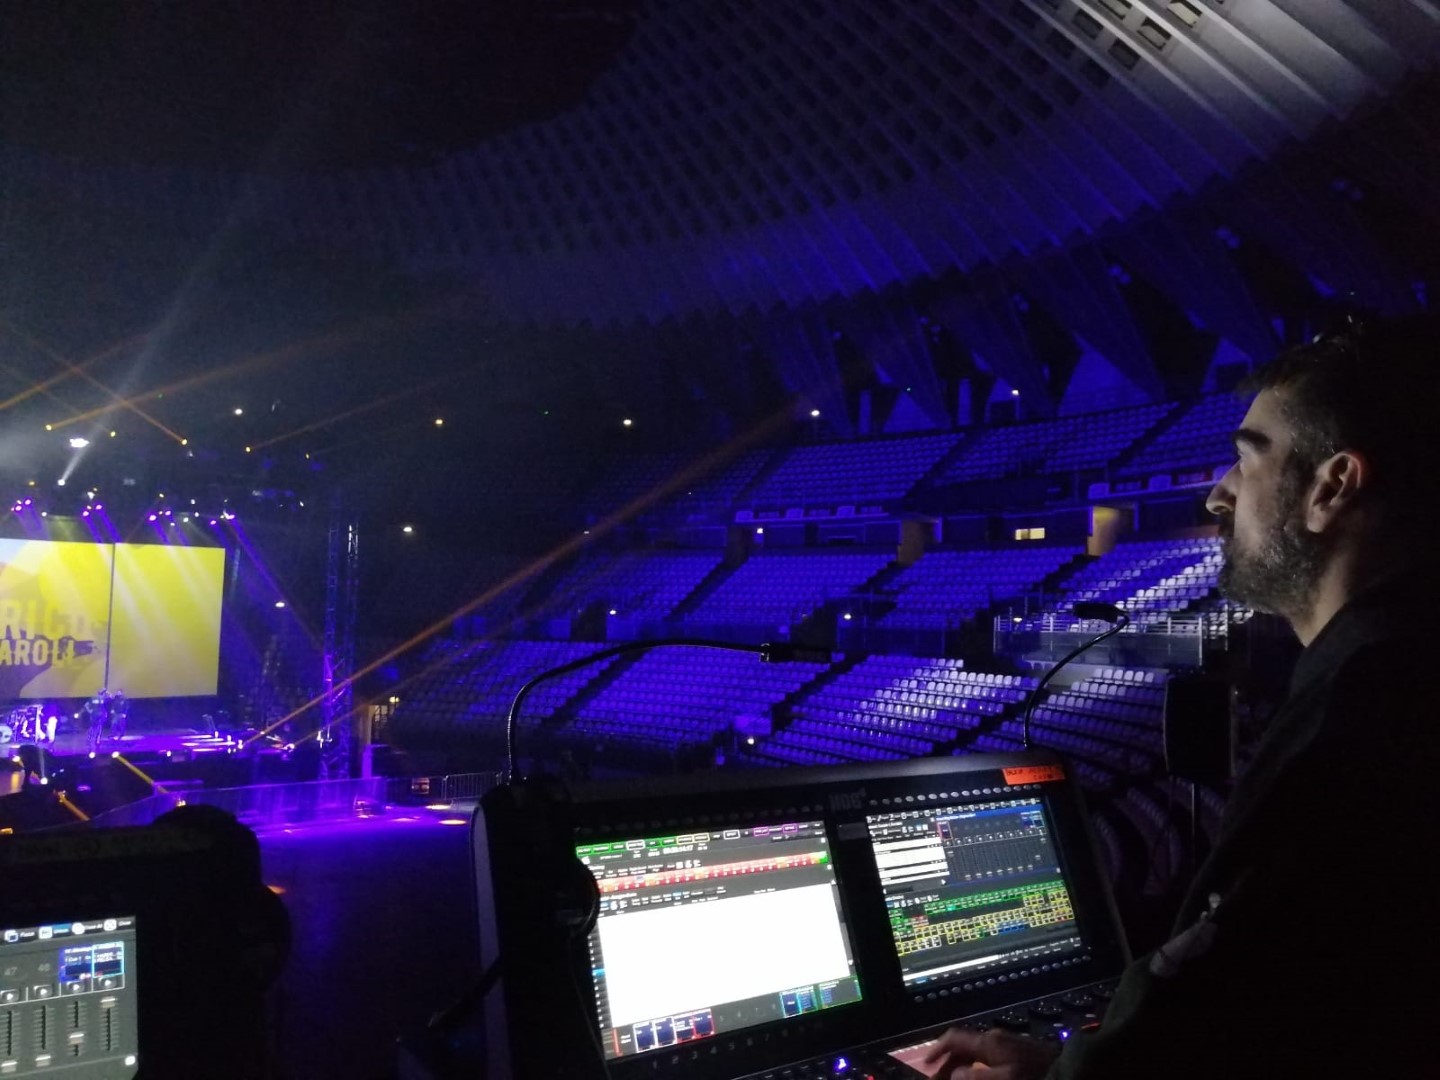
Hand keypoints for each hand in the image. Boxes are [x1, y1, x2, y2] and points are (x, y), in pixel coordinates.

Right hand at [922, 1027, 1059, 1079]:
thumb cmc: (1035, 1077)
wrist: (1074, 1072)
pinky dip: (978, 1070)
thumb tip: (956, 1074)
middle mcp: (996, 1039)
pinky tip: (980, 1078)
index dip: (936, 1050)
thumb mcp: (1004, 1079)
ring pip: (977, 1055)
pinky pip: (990, 1060)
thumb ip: (976, 1077)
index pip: (954, 1038)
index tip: (924, 1066)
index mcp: (989, 1042)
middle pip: (963, 1048)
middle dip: (948, 1065)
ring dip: (963, 1069)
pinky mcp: (1019, 1054)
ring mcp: (1008, 1045)